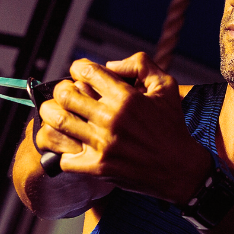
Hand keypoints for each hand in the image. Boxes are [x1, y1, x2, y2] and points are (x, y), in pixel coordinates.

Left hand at [36, 53, 211, 203]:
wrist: (180, 169)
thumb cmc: (172, 127)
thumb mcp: (166, 86)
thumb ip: (140, 64)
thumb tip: (109, 65)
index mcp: (126, 97)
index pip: (86, 71)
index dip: (78, 68)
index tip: (80, 74)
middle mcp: (111, 119)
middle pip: (65, 94)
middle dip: (62, 90)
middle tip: (67, 94)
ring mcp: (102, 144)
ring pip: (58, 122)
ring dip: (53, 115)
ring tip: (59, 115)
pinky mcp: (98, 167)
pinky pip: (64, 157)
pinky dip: (63, 151)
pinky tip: (71, 146)